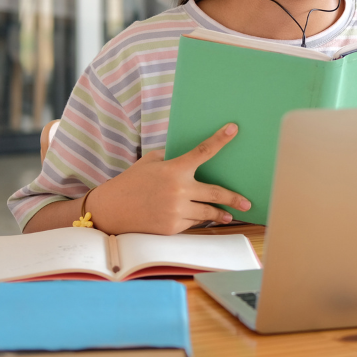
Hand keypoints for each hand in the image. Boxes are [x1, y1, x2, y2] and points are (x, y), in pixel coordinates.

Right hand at [85, 123, 250, 234]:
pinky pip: (192, 223)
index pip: (203, 151)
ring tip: (228, 215)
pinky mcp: (172, 227)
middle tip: (246, 202)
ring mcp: (176, 211)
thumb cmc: (131, 183)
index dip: (220, 139)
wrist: (110, 210)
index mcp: (174, 169)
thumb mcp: (150, 163)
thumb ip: (171, 160)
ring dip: (219, 214)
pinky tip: (199, 219)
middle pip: (216, 193)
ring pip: (206, 212)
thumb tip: (190, 159)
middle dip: (234, 198)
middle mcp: (179, 190)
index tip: (234, 129)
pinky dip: (196, 220)